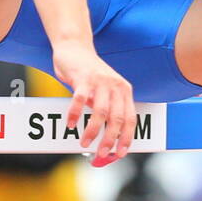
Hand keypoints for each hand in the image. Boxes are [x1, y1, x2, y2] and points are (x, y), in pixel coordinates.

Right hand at [52, 41, 134, 166]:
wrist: (75, 47)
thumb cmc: (89, 75)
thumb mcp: (104, 91)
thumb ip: (106, 110)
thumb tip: (105, 139)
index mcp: (124, 90)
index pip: (130, 119)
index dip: (127, 138)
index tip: (121, 153)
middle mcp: (115, 85)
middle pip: (117, 118)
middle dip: (109, 139)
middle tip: (101, 153)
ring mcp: (100, 81)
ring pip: (100, 112)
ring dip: (92, 131)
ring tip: (84, 143)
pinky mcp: (83, 78)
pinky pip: (80, 100)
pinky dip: (75, 115)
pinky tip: (71, 124)